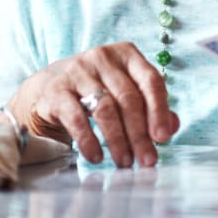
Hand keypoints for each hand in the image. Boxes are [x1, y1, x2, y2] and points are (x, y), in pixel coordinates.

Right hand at [9, 42, 178, 167]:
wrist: (46, 90)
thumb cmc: (95, 92)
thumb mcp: (124, 93)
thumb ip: (150, 108)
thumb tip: (172, 127)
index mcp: (126, 55)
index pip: (151, 80)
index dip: (159, 110)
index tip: (163, 137)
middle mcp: (102, 58)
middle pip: (129, 99)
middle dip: (140, 134)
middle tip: (147, 160)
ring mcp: (78, 71)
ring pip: (105, 109)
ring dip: (118, 140)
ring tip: (125, 162)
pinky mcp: (56, 90)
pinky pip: (77, 118)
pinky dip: (89, 140)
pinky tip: (96, 157)